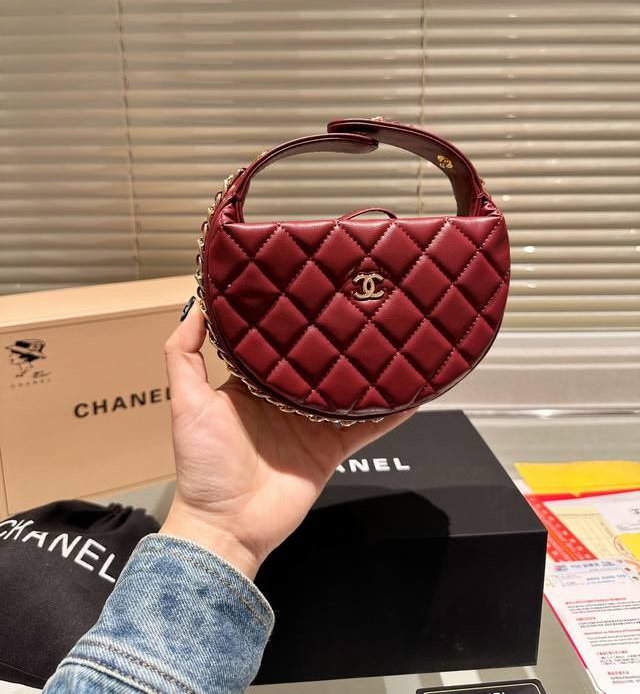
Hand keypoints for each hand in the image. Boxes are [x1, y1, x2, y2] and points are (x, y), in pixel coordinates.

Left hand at [160, 298, 415, 578]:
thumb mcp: (186, 403)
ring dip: (368, 371)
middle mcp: (283, 402)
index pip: (276, 345)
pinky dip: (389, 413)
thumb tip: (195, 305)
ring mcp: (311, 426)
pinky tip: (411, 391)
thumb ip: (184, 355)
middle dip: (336, 340)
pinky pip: (366, 428)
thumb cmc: (202, 466)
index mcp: (251, 387)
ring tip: (393, 337)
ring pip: (346, 391)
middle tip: (360, 304)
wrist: (226, 526)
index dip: (290, 321)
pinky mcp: (332, 450)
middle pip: (317, 364)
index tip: (307, 288)